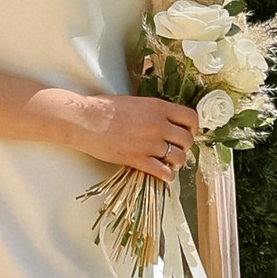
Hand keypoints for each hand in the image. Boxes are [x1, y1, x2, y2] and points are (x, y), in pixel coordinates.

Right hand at [84, 90, 202, 182]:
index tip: (186, 132)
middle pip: (187, 140)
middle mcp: (158, 125)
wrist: (84, 120)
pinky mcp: (138, 159)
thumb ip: (154, 111)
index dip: (192, 128)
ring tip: (168, 161)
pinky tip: (162, 173)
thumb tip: (166, 121)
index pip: (191, 118)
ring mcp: (149, 143)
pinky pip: (164, 172)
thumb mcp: (135, 102)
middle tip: (176, 148)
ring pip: (179, 158)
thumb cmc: (104, 108)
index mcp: (158, 107)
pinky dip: (167, 175)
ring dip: (176, 162)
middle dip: (184, 146)